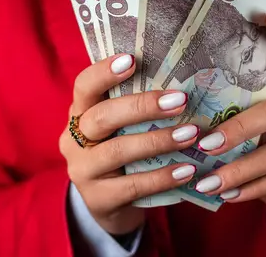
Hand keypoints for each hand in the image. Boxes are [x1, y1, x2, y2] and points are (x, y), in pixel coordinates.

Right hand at [59, 54, 199, 234]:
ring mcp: (82, 171)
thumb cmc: (125, 153)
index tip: (132, 59)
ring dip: (158, 140)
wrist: (113, 206)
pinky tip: (187, 170)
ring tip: (191, 134)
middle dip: (142, 106)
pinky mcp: (98, 200)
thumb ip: (137, 107)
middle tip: (180, 99)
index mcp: (80, 113)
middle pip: (102, 117)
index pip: (84, 86)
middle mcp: (74, 140)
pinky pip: (132, 186)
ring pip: (118, 151)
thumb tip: (181, 81)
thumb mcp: (123, 128)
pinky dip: (162, 177)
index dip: (104, 72)